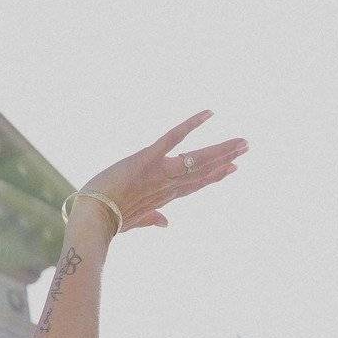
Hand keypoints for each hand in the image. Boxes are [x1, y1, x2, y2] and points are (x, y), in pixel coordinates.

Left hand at [79, 111, 246, 231]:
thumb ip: (150, 220)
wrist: (91, 220)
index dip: (212, 177)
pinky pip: (173, 138)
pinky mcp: (147, 158)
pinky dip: (191, 124)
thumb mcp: (130, 221)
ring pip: (196, 158)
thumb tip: (166, 224)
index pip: (192, 185)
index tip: (231, 170)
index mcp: (161, 198)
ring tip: (242, 141)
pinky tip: (209, 113)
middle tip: (246, 147)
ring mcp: (158, 172)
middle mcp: (166, 185)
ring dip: (220, 149)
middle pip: (200, 171)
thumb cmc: (105, 220)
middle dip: (224, 159)